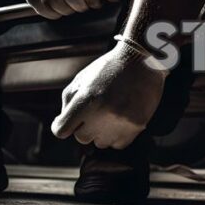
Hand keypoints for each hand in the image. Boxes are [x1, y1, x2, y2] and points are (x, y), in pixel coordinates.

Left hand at [52, 40, 167, 148]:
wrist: (142, 61)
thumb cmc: (109, 68)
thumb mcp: (82, 79)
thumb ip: (68, 103)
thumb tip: (63, 124)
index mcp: (85, 100)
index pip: (61, 130)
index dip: (62, 125)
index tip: (67, 121)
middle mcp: (102, 114)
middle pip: (82, 138)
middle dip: (84, 126)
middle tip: (95, 111)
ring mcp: (120, 122)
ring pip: (100, 143)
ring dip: (101, 132)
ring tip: (109, 113)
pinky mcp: (136, 126)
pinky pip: (118, 144)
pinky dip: (117, 135)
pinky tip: (120, 119)